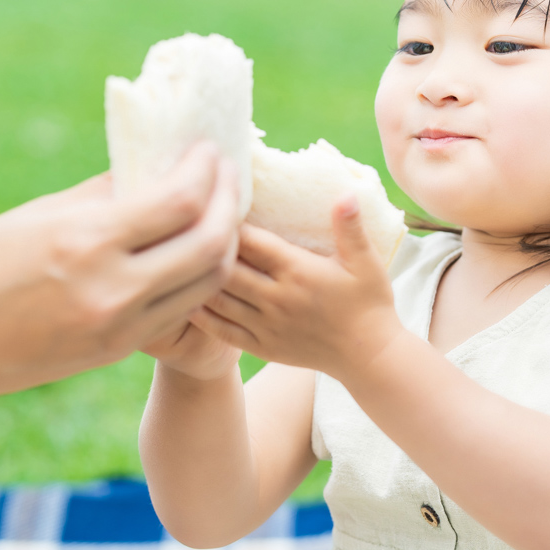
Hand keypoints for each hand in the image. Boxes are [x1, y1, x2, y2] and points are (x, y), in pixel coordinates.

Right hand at [0, 143, 241, 401]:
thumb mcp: (41, 216)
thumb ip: (107, 192)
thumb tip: (156, 165)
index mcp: (86, 242)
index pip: (180, 202)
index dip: (206, 172)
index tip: (210, 150)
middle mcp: (112, 288)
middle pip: (211, 244)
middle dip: (230, 202)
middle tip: (228, 175)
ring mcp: (121, 325)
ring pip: (208, 282)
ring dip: (226, 242)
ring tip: (221, 210)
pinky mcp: (121, 348)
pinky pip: (183, 308)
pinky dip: (200, 276)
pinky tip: (196, 250)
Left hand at [194, 196, 402, 375]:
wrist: (369, 356)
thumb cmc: (369, 304)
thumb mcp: (366, 262)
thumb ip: (350, 228)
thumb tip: (345, 194)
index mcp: (298, 271)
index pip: (252, 241)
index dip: (229, 222)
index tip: (215, 205)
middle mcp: (276, 298)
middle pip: (226, 267)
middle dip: (206, 247)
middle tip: (189, 229)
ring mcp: (266, 325)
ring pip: (218, 298)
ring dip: (197, 278)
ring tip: (180, 259)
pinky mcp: (262, 347)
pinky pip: (222, 330)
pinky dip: (201, 315)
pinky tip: (185, 299)